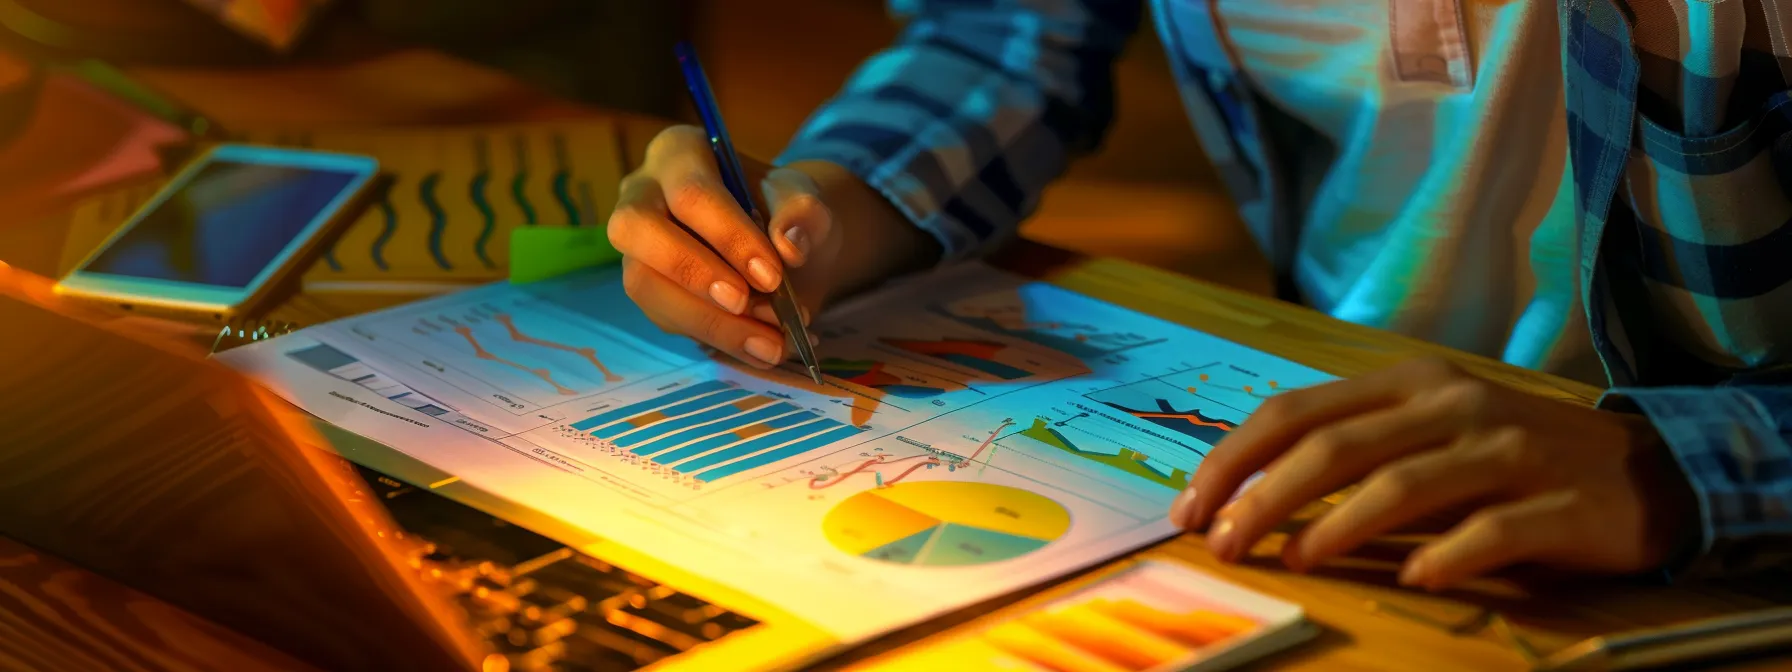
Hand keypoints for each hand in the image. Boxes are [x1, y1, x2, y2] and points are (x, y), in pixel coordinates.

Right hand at [608, 125, 935, 368]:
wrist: (780, 242)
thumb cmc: (782, 209)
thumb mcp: (804, 200)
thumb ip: (803, 213)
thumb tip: (790, 245)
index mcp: (679, 153)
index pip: (691, 193)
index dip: (728, 236)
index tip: (773, 276)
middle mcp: (641, 194)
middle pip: (638, 229)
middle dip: (694, 273)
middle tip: (744, 305)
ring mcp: (636, 245)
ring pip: (644, 283)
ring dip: (707, 321)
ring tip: (769, 343)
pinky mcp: (647, 289)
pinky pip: (665, 318)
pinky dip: (717, 338)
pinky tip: (762, 346)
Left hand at [1170, 358, 1699, 590]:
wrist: (1651, 468)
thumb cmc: (1515, 454)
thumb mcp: (1428, 431)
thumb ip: (1353, 448)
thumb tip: (1251, 493)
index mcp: (1408, 382)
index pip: (1296, 412)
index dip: (1234, 460)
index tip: (1189, 508)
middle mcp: (1451, 404)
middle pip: (1334, 447)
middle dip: (1263, 497)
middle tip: (1222, 543)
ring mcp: (1507, 448)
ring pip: (1401, 484)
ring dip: (1335, 527)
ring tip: (1291, 560)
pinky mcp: (1558, 501)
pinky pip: (1491, 530)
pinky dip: (1445, 555)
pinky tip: (1412, 580)